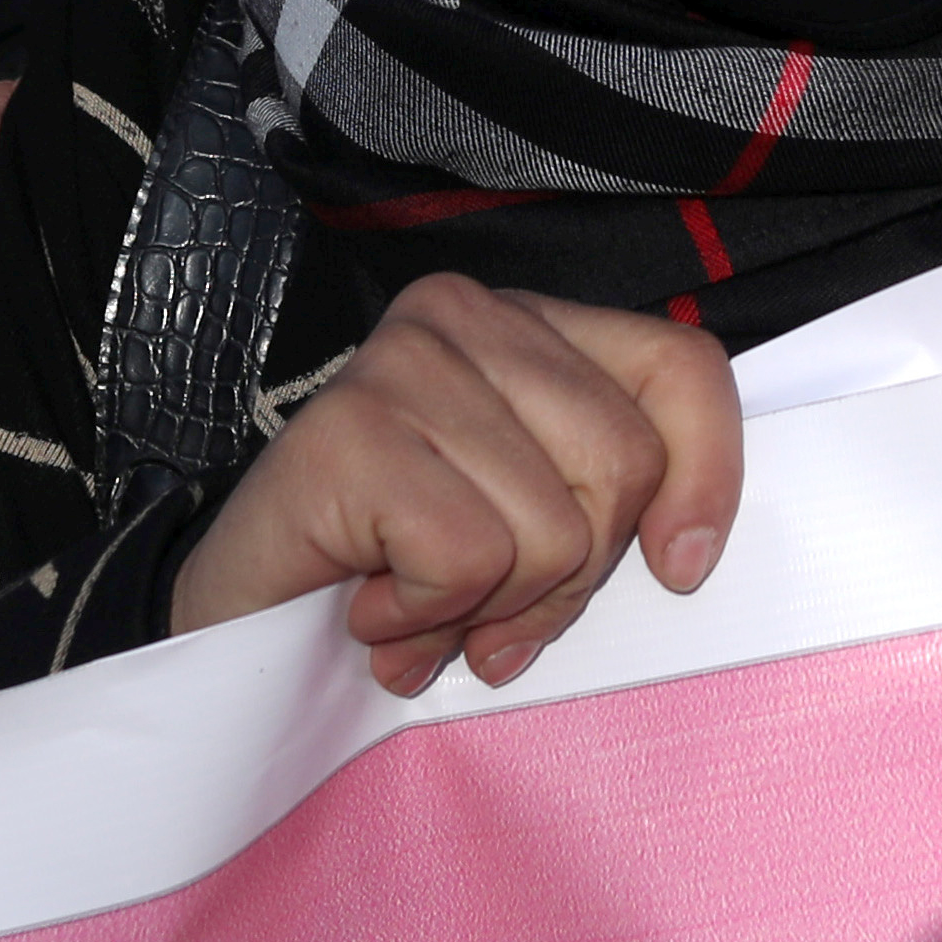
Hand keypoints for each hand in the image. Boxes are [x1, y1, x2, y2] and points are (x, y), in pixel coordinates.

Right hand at [170, 274, 741, 696]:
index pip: (682, 365)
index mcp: (528, 322)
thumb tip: (686, 552)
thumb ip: (612, 505)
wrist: (236, 628)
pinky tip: (370, 607)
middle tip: (482, 603)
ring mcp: (400, 361)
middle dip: (567, 576)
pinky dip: (424, 616)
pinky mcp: (347, 429)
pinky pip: (467, 557)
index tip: (678, 565)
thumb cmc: (397, 575)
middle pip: (623, 467)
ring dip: (484, 608)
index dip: (706, 476)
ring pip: (552, 529)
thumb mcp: (540, 529)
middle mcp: (464, 313)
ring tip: (414, 604)